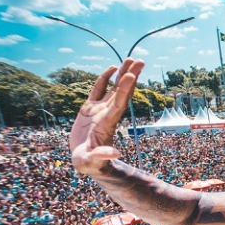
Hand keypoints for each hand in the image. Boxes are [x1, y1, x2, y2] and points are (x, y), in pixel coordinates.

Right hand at [70, 58, 144, 174]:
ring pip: (113, 87)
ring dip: (122, 74)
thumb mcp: (93, 161)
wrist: (85, 162)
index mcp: (108, 123)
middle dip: (130, 76)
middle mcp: (107, 113)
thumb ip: (102, 156)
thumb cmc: (90, 164)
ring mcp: (99, 110)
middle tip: (140, 60)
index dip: (124, 89)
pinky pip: (98, 89)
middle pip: (121, 91)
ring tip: (130, 59)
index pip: (119, 103)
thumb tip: (116, 153)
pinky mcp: (89, 109)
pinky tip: (112, 68)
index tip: (131, 75)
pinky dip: (104, 78)